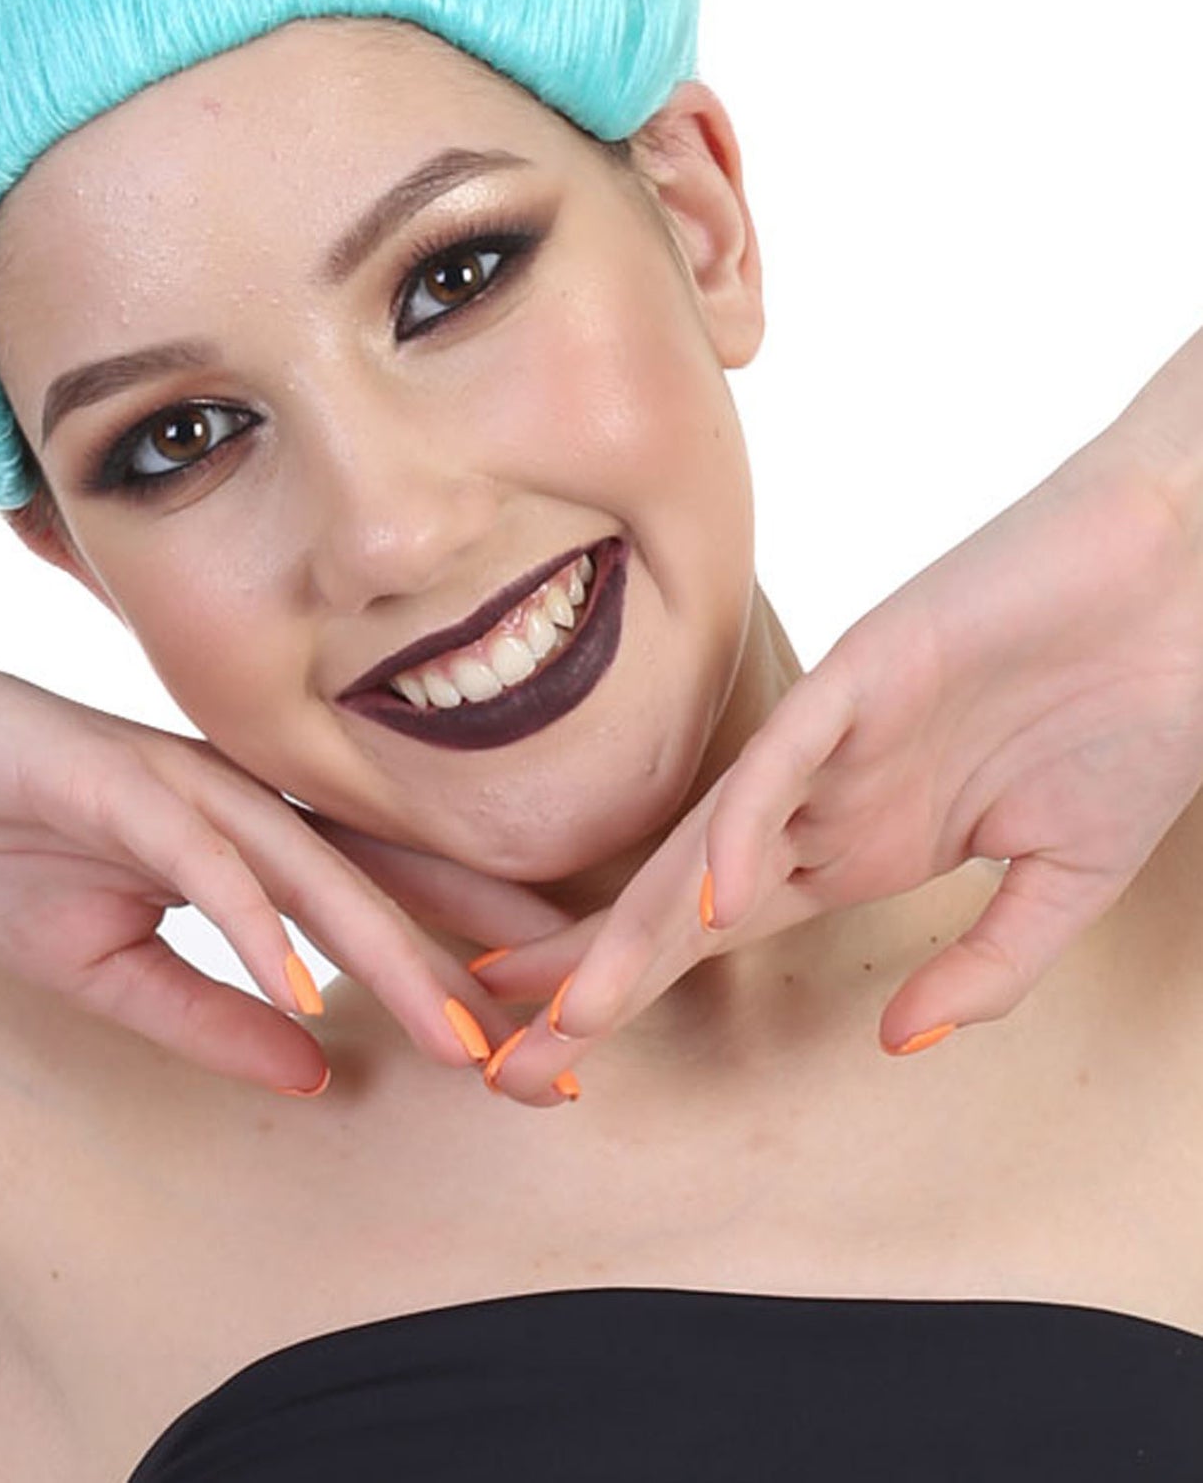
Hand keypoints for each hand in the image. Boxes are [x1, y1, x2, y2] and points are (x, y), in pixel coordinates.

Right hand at [0, 631, 565, 1093]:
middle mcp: (232, 794)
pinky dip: (251, 923)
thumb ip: (205, 1013)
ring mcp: (175, 775)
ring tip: (463, 1039)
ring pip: (311, 863)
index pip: (373, 898)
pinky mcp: (108, 769)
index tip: (533, 1054)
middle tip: (556, 1056)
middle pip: (377, 876)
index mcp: (239, 831)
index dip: (454, 968)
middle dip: (469, 963)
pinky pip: (198, 854)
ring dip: (390, 951)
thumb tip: (316, 1069)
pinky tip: (302, 988)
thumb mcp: (97, 965)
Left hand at [478, 420, 1202, 1095]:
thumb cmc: (1134, 712)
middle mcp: (825, 795)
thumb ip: (986, 963)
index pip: (718, 930)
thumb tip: (895, 1039)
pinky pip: (789, 755)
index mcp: (859, 843)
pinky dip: (751, 825)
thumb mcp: (1064, 878)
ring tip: (573, 1004)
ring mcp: (838, 734)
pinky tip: (717, 899)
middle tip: (508, 1054)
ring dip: (643, 922)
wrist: (1187, 585)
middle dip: (597, 973)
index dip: (637, 989)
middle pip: (682, 896)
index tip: (554, 1059)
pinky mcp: (867, 668)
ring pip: (712, 834)